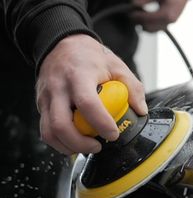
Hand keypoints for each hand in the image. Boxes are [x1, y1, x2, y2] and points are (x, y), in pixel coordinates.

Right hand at [36, 34, 147, 154]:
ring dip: (69, 147)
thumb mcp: (116, 65)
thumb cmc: (88, 56)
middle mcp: (58, 88)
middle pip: (61, 125)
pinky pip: (46, 132)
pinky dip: (61, 143)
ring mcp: (46, 98)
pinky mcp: (41, 107)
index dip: (101, 123)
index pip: (87, 103)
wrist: (61, 44)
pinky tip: (75, 142)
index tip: (113, 134)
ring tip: (86, 146)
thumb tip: (140, 110)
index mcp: (79, 75)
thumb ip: (132, 87)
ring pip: (50, 133)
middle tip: (97, 146)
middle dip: (81, 144)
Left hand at [132, 0, 187, 31]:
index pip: (147, 19)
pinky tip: (144, 19)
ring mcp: (170, 22)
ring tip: (137, 18)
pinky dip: (150, 24)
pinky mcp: (170, 21)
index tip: (130, 13)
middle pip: (149, 28)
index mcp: (167, 14)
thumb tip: (134, 4)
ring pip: (153, 30)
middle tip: (132, 16)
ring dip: (144, 25)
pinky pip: (157, 27)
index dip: (137, 17)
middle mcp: (170, 20)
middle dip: (140, 23)